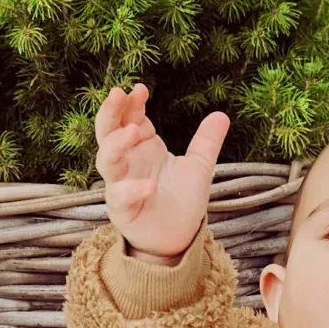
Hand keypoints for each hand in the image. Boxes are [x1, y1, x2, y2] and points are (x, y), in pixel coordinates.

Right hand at [94, 84, 230, 261]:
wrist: (177, 238)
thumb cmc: (182, 201)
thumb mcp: (198, 168)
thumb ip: (206, 142)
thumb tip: (222, 114)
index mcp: (142, 147)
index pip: (129, 118)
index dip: (131, 103)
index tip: (140, 89)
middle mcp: (127, 163)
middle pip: (108, 132)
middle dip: (111, 112)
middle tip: (118, 93)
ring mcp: (120, 185)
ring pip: (107, 161)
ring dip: (116, 145)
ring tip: (134, 132)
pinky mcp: (122, 209)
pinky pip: (121, 196)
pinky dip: (133, 190)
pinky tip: (151, 185)